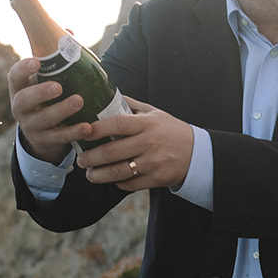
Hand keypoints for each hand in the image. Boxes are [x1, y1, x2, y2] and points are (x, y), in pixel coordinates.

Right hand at [9, 58, 89, 162]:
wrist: (42, 131)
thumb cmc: (46, 95)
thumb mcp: (46, 78)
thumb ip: (57, 57)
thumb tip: (69, 33)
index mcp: (19, 88)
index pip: (14, 76)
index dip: (23, 69)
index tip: (36, 61)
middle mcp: (20, 107)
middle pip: (25, 100)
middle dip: (41, 93)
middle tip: (58, 86)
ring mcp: (31, 125)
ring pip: (44, 119)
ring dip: (62, 110)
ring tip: (79, 101)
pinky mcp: (45, 140)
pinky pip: (59, 137)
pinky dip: (74, 132)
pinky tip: (88, 127)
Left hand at [74, 97, 194, 190]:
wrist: (197, 153)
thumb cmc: (170, 130)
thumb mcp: (154, 113)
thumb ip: (130, 105)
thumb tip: (104, 94)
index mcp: (147, 124)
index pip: (117, 124)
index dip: (97, 129)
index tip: (83, 132)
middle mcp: (150, 143)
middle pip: (112, 151)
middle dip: (91, 157)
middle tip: (80, 160)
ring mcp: (153, 163)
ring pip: (118, 172)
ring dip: (99, 175)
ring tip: (89, 174)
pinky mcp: (156, 179)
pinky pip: (130, 184)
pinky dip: (117, 182)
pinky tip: (110, 178)